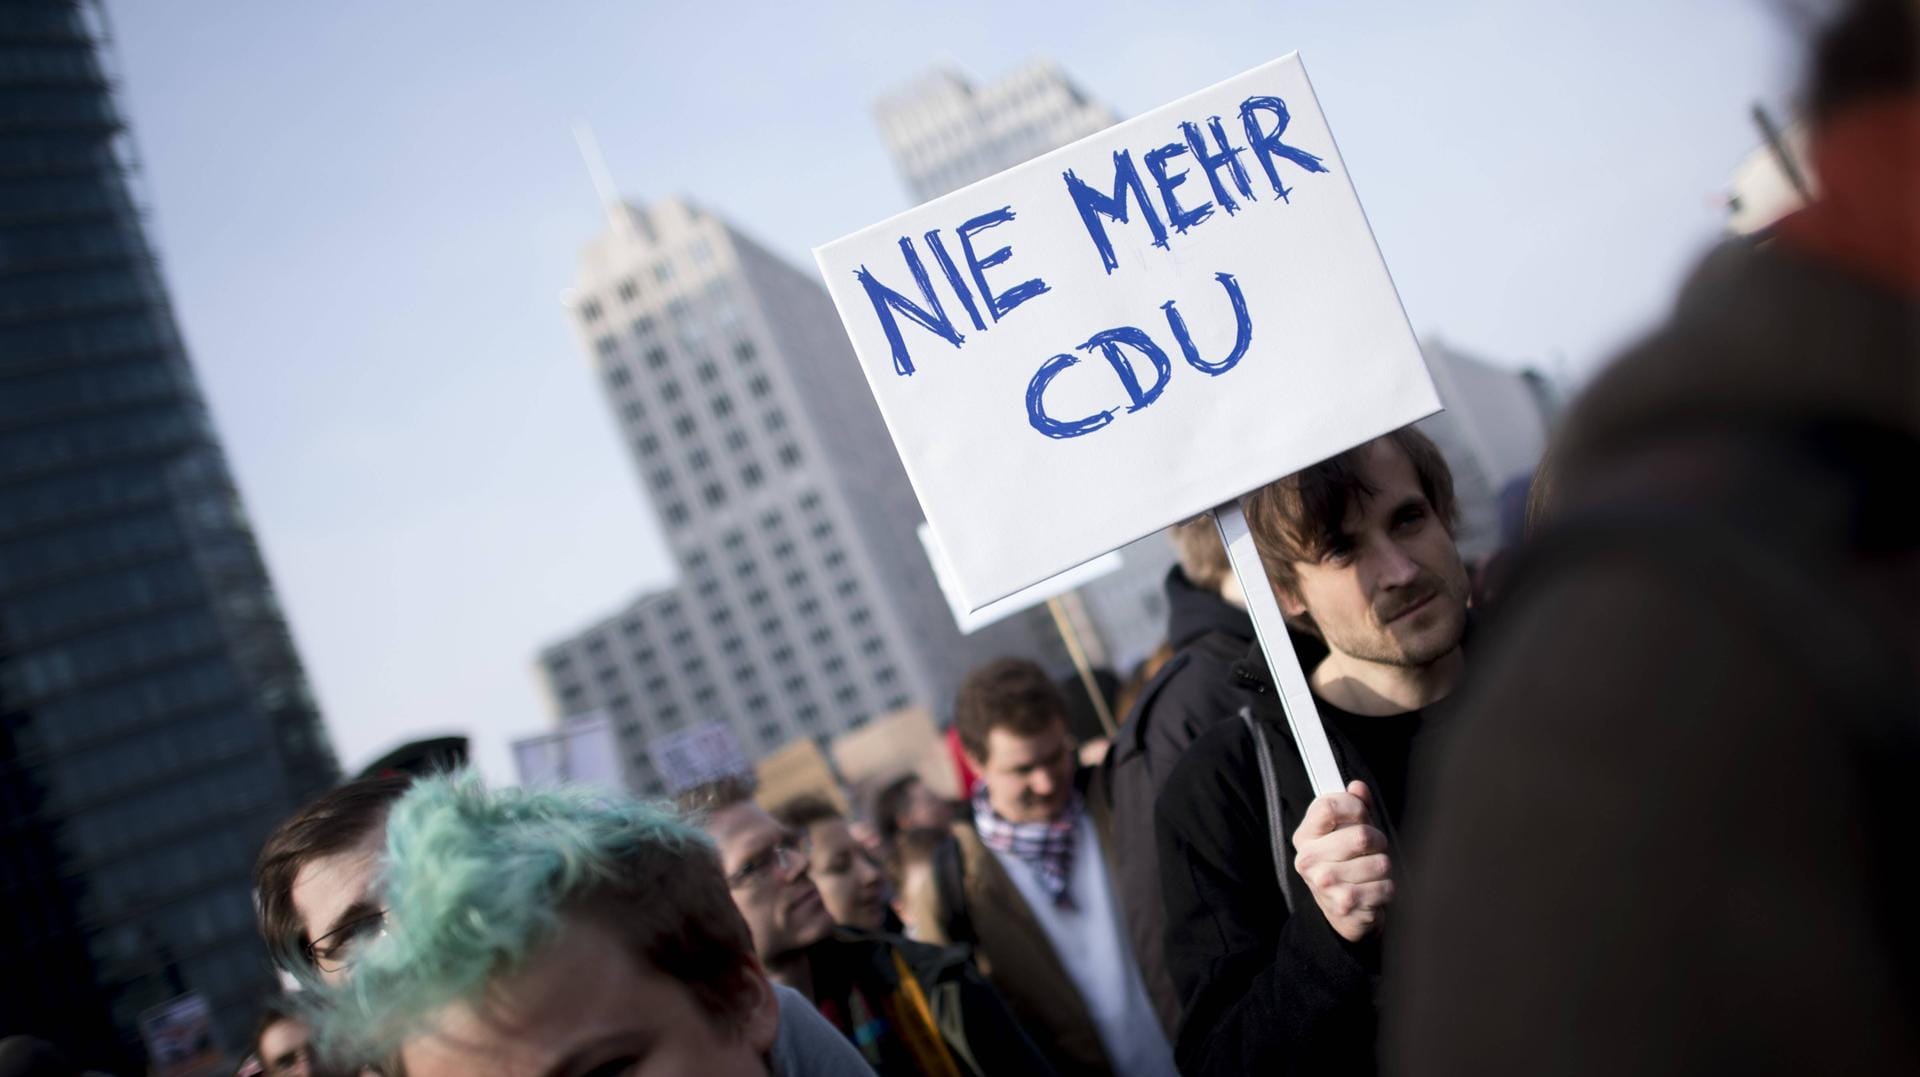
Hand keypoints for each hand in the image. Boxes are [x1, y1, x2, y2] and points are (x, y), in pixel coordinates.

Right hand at [1291, 780, 1392, 941]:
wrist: (1342, 911)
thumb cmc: (1344, 864)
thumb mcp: (1344, 832)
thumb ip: (1353, 806)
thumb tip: (1358, 787)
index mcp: (1305, 836)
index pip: (1329, 806)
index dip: (1354, 807)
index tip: (1361, 814)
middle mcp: (1308, 860)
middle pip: (1362, 836)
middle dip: (1378, 841)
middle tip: (1373, 848)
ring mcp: (1325, 884)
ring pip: (1380, 863)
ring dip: (1383, 867)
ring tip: (1372, 872)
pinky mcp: (1345, 905)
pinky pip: (1386, 886)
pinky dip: (1387, 888)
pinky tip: (1373, 890)